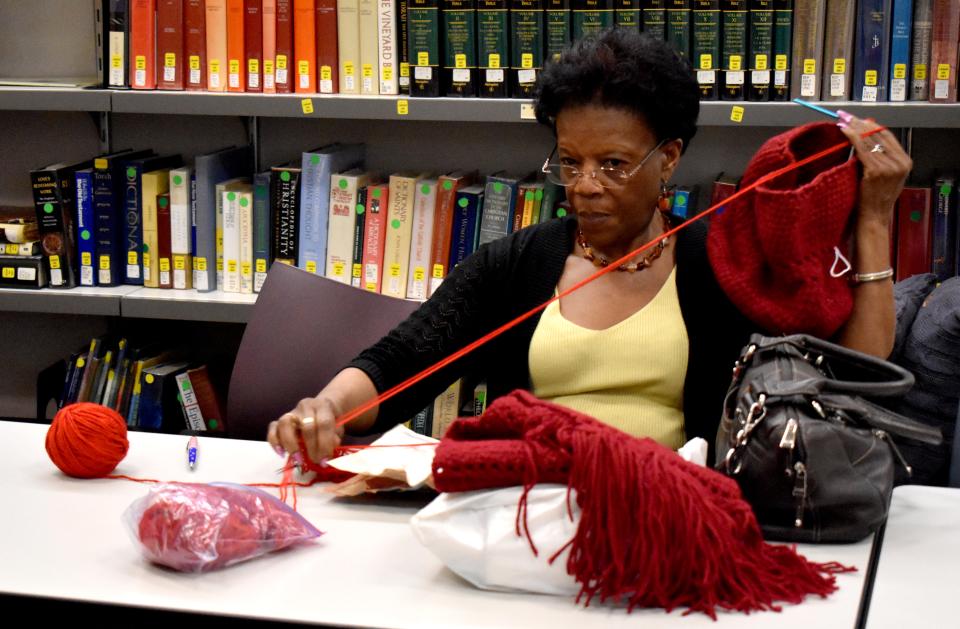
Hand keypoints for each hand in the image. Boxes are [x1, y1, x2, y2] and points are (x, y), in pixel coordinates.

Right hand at [267, 396, 344, 465]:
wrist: (321, 408)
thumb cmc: (330, 420)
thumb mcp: (338, 427)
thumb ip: (335, 438)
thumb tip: (326, 454)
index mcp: (323, 405)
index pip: (324, 423)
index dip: (325, 444)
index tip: (326, 461)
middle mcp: (306, 405)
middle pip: (306, 426)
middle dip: (312, 448)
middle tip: (316, 461)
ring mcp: (291, 412)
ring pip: (285, 424)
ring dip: (291, 445)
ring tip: (298, 459)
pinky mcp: (279, 420)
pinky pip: (272, 428)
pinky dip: (275, 442)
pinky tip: (282, 453)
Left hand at [837, 112, 912, 226]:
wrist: (874, 218)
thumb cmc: (874, 197)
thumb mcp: (885, 175)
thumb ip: (880, 156)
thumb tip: (866, 132)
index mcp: (905, 161)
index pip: (887, 135)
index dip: (871, 125)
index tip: (857, 118)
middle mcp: (900, 162)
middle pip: (878, 135)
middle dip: (860, 123)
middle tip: (846, 116)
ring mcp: (889, 167)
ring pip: (869, 140)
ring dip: (854, 128)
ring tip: (842, 122)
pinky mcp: (876, 171)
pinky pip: (862, 148)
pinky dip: (852, 137)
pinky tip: (843, 131)